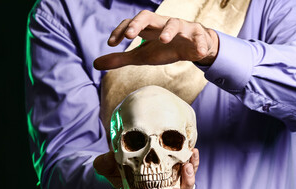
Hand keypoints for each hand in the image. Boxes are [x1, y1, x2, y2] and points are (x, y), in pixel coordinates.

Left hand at [93, 10, 217, 69]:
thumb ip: (121, 59)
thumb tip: (95, 64)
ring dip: (168, 30)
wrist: (192, 47)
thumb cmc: (164, 49)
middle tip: (130, 36)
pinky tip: (199, 53)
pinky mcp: (197, 35)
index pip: (130, 24)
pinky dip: (200, 43)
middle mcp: (162, 24)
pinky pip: (199, 37)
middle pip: (148, 17)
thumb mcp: (141, 55)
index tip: (112, 44)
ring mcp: (181, 27)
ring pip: (175, 23)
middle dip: (138, 24)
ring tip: (163, 40)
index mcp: (148, 28)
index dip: (120, 31)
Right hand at [93, 148, 199, 188]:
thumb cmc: (119, 167)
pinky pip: (189, 172)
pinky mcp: (179, 174)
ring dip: (188, 181)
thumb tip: (107, 157)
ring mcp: (170, 186)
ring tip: (188, 166)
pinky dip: (193, 164)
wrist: (134, 158)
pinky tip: (193, 153)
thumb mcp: (107, 165)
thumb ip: (104, 163)